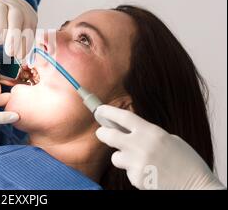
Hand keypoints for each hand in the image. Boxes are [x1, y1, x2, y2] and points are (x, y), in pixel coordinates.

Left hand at [0, 0, 37, 59]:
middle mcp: (13, 4)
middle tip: (10, 51)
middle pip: (16, 16)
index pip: (0, 11)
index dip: (0, 26)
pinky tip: (23, 52)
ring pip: (27, 25)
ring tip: (18, 56)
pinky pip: (33, 31)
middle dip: (14, 35)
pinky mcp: (33, 18)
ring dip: (23, 42)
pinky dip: (28, 43)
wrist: (4, 12)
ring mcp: (26, 10)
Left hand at [95, 105, 224, 189]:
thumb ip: (147, 134)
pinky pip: (127, 172)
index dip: (108, 112)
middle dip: (102, 133)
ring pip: (115, 157)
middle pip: (108, 136)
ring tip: (139, 160)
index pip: (123, 117)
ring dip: (121, 157)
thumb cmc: (186, 162)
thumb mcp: (169, 139)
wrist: (196, 186)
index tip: (100, 110)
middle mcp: (141, 145)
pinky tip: (149, 173)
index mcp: (151, 132)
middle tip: (102, 132)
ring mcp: (137, 163)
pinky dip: (134, 172)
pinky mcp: (137, 179)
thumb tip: (125, 130)